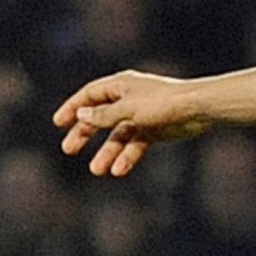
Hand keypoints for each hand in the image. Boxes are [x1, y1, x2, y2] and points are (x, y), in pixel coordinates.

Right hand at [53, 71, 205, 175]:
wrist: (198, 109)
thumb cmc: (163, 102)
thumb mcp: (127, 109)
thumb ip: (103, 115)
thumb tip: (82, 116)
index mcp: (121, 85)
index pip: (89, 95)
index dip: (73, 108)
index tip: (58, 123)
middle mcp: (129, 99)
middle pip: (100, 117)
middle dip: (85, 134)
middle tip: (69, 149)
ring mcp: (141, 116)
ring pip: (117, 136)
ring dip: (107, 152)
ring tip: (96, 170)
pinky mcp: (154, 131)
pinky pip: (134, 145)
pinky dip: (127, 157)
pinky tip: (119, 170)